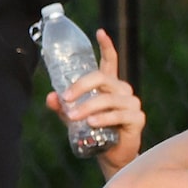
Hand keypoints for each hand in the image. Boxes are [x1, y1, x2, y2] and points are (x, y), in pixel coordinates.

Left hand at [48, 29, 148, 170]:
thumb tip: (50, 97)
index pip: (110, 61)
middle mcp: (122, 90)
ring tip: (72, 117)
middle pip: (103, 78)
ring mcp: (132, 104)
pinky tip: (91, 123)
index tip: (99, 31)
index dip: (106, 46)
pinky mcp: (137, 119)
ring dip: (88, 106)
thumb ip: (62, 106)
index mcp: (109, 85)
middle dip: (81, 86)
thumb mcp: (73, 116)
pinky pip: (119, 116)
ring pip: (109, 99)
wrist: (110, 156)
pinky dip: (103, 119)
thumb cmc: (93, 131)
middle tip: (66, 97)